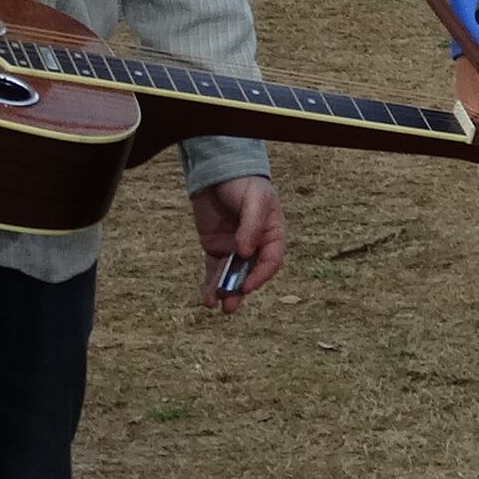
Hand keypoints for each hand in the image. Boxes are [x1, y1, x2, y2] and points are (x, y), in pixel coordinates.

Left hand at [191, 173, 282, 308]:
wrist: (218, 172)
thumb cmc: (244, 184)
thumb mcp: (254, 200)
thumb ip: (251, 225)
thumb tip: (245, 252)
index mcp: (272, 234)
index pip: (270, 260)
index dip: (260, 275)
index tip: (246, 285)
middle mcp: (254, 245)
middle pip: (250, 273)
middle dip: (240, 290)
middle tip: (230, 305)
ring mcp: (234, 248)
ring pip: (231, 276)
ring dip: (225, 292)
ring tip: (217, 306)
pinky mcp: (215, 248)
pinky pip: (214, 270)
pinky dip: (210, 285)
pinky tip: (207, 298)